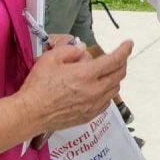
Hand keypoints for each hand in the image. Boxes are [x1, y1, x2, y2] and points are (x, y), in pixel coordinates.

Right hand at [17, 38, 133, 133]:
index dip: (124, 50)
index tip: (128, 43)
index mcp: (86, 75)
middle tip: (118, 56)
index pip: (114, 60)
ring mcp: (93, 105)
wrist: (30, 114)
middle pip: (119, 75)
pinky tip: (98, 88)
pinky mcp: (89, 116)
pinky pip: (106, 102)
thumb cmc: (38, 86)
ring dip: (115, 78)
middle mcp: (94, 91)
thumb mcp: (51, 58)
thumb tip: (82, 50)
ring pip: (115, 89)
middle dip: (122, 62)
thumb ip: (70, 50)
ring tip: (105, 71)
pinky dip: (107, 92)